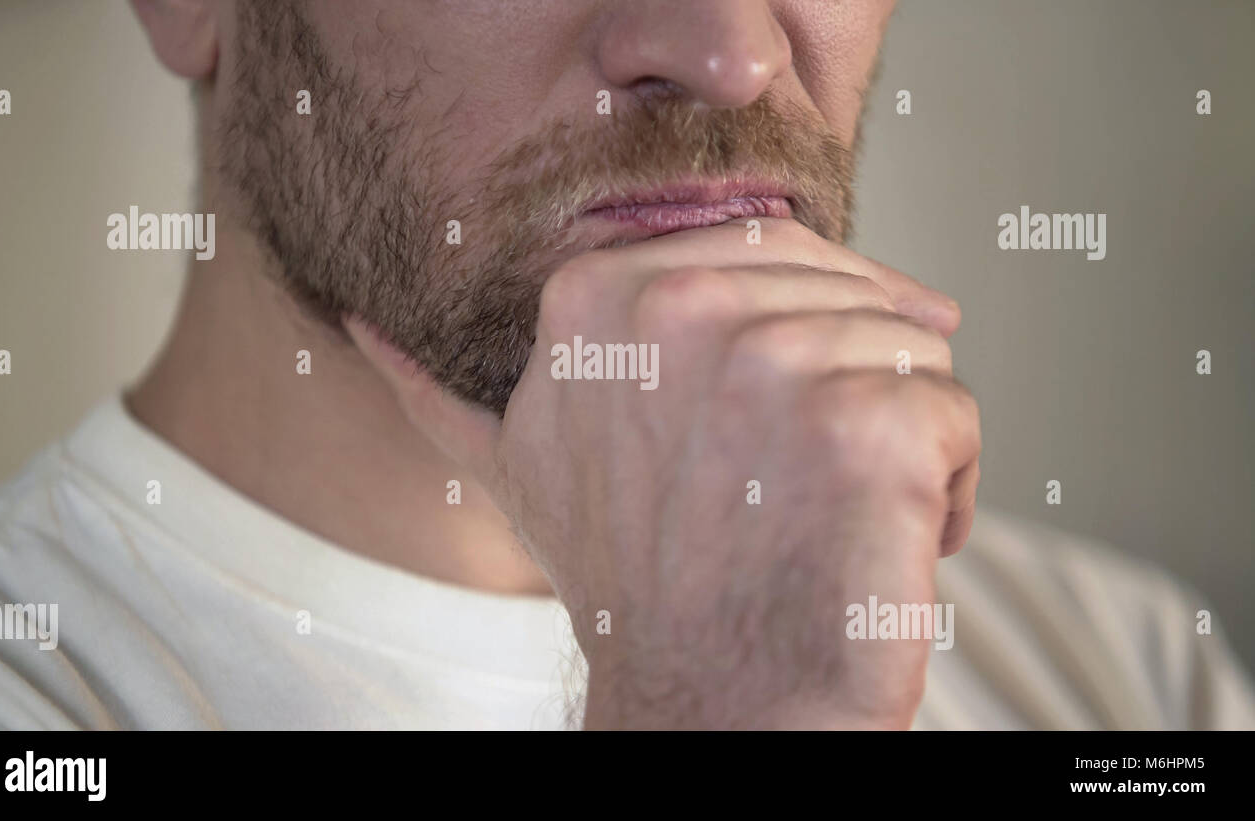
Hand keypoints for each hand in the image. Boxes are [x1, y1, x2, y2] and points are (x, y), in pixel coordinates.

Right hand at [350, 217, 980, 728]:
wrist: (708, 709)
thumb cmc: (634, 585)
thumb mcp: (522, 470)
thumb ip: (445, 393)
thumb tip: (358, 329)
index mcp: (597, 294)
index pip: (772, 249)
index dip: (803, 332)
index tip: (782, 420)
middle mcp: (681, 308)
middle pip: (852, 296)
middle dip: (850, 392)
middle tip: (788, 493)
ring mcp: (777, 364)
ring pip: (911, 354)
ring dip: (895, 450)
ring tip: (819, 523)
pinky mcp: (873, 426)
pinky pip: (956, 417)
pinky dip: (945, 496)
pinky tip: (873, 548)